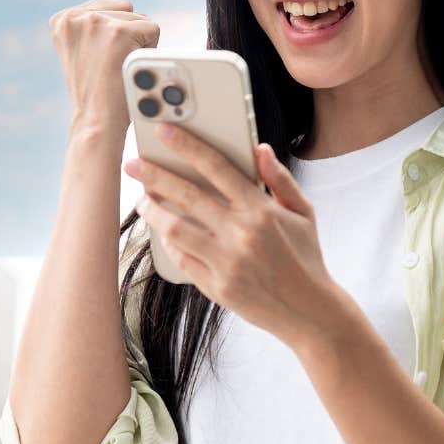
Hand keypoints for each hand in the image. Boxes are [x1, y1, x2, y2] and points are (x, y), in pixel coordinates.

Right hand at [48, 0, 159, 132]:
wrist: (96, 122)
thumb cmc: (95, 91)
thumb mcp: (81, 50)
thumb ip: (94, 26)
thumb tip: (125, 4)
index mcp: (61, 19)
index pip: (107, 6)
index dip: (114, 33)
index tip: (102, 57)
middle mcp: (74, 16)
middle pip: (125, 9)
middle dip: (126, 35)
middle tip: (111, 64)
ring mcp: (95, 22)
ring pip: (140, 19)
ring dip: (137, 43)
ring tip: (118, 67)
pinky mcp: (119, 32)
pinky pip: (152, 30)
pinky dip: (148, 50)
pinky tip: (129, 67)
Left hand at [125, 123, 338, 345]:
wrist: (309, 312)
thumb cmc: (305, 257)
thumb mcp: (303, 212)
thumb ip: (280, 179)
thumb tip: (259, 149)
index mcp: (261, 210)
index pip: (217, 167)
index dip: (187, 146)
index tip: (164, 131)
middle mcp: (241, 234)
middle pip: (188, 195)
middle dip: (155, 175)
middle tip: (134, 164)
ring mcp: (226, 262)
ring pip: (176, 229)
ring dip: (153, 212)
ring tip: (142, 200)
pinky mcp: (217, 287)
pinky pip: (182, 260)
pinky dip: (169, 244)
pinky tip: (164, 233)